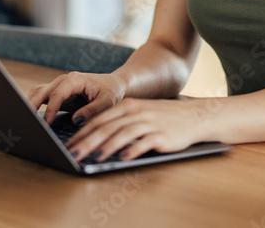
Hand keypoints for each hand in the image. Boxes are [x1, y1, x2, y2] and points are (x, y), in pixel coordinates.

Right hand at [27, 71, 127, 125]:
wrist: (114, 85)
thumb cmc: (111, 91)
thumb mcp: (107, 102)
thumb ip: (92, 110)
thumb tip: (76, 120)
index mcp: (75, 80)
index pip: (57, 94)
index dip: (50, 109)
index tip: (46, 124)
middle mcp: (64, 80)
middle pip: (41, 90)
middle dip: (31, 105)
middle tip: (25, 122)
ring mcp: (59, 86)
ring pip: (38, 93)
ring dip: (30, 105)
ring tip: (24, 121)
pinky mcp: (58, 94)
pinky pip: (41, 98)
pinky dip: (34, 106)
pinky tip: (30, 118)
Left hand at [65, 97, 216, 162]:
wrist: (194, 116)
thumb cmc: (164, 118)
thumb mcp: (141, 113)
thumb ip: (121, 122)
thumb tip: (96, 137)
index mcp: (128, 107)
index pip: (99, 120)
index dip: (82, 133)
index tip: (69, 144)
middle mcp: (136, 113)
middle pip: (107, 127)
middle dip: (87, 141)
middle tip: (73, 153)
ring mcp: (149, 123)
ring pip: (122, 134)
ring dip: (107, 147)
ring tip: (94, 157)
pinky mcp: (161, 135)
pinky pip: (143, 143)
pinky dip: (132, 150)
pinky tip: (123, 158)